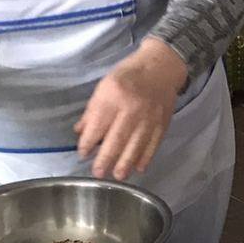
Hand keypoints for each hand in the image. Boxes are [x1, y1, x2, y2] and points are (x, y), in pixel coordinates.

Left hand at [76, 39, 186, 181]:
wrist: (162, 66)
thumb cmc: (129, 74)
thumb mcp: (105, 85)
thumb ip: (93, 110)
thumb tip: (80, 132)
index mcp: (113, 95)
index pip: (98, 125)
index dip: (88, 142)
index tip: (83, 153)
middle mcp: (132, 107)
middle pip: (116, 139)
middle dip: (105, 159)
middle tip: (97, 173)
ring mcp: (149, 117)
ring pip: (136, 146)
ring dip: (125, 164)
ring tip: (117, 176)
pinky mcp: (162, 123)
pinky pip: (153, 144)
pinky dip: (146, 158)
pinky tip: (138, 168)